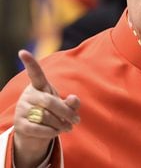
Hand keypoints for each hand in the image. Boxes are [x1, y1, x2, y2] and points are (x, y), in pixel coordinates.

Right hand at [13, 50, 79, 166]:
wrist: (36, 131)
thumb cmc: (53, 112)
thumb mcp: (64, 105)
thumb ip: (72, 102)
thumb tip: (74, 99)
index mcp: (39, 85)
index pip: (35, 72)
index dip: (30, 62)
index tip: (22, 51)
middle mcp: (28, 94)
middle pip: (49, 101)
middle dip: (66, 112)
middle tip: (77, 120)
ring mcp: (21, 109)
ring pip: (45, 116)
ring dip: (60, 124)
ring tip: (68, 127)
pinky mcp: (18, 124)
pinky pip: (37, 129)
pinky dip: (51, 132)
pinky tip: (56, 132)